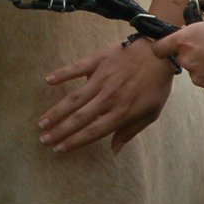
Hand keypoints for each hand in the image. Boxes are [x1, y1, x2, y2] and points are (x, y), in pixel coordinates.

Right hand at [40, 36, 176, 153]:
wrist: (161, 53)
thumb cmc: (157, 85)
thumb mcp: (151, 113)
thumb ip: (130, 131)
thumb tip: (114, 150)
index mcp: (122, 112)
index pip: (93, 131)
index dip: (74, 142)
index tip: (59, 149)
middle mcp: (109, 97)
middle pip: (79, 118)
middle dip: (60, 131)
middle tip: (43, 139)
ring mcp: (102, 78)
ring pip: (74, 98)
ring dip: (57, 111)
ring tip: (42, 122)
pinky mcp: (99, 60)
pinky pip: (77, 68)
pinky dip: (62, 74)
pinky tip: (48, 80)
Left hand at [153, 11, 203, 98]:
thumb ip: (198, 22)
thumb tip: (193, 25)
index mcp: (184, 41)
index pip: (158, 49)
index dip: (162, 47)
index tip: (166, 48)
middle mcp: (187, 61)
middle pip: (182, 60)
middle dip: (192, 56)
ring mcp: (199, 78)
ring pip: (197, 74)